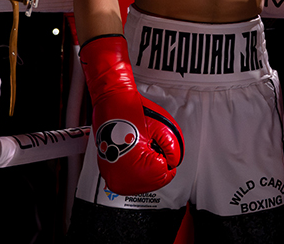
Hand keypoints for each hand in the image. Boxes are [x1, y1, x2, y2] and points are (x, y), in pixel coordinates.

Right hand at [81, 35, 183, 194]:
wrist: (112, 102)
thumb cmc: (132, 111)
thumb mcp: (164, 128)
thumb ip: (175, 149)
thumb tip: (174, 161)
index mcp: (137, 170)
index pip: (165, 175)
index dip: (166, 157)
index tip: (158, 144)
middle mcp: (122, 180)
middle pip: (154, 181)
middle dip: (156, 162)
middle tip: (148, 143)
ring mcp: (113, 178)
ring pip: (143, 181)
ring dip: (147, 167)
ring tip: (139, 145)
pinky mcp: (108, 174)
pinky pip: (130, 179)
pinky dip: (136, 168)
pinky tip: (133, 151)